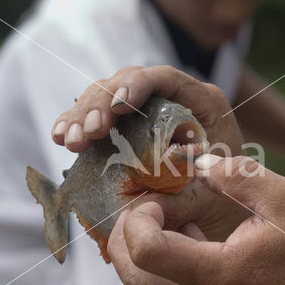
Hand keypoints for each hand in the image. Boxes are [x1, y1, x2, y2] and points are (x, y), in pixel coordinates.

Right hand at [51, 66, 248, 238]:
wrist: (221, 206)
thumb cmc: (223, 198)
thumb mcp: (207, 198)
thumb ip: (181, 198)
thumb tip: (144, 204)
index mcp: (203, 102)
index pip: (165, 78)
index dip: (138, 84)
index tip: (119, 105)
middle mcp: (172, 98)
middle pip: (128, 82)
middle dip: (102, 104)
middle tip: (88, 133)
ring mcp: (146, 109)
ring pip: (106, 95)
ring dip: (83, 115)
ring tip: (70, 141)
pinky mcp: (127, 126)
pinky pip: (98, 116)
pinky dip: (77, 124)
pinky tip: (61, 137)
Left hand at [109, 154, 284, 284]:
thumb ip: (238, 174)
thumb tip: (199, 164)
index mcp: (222, 275)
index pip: (148, 253)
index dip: (138, 220)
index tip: (154, 197)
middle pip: (136, 283)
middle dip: (125, 242)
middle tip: (139, 210)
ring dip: (142, 259)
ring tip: (161, 221)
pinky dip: (165, 272)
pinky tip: (189, 240)